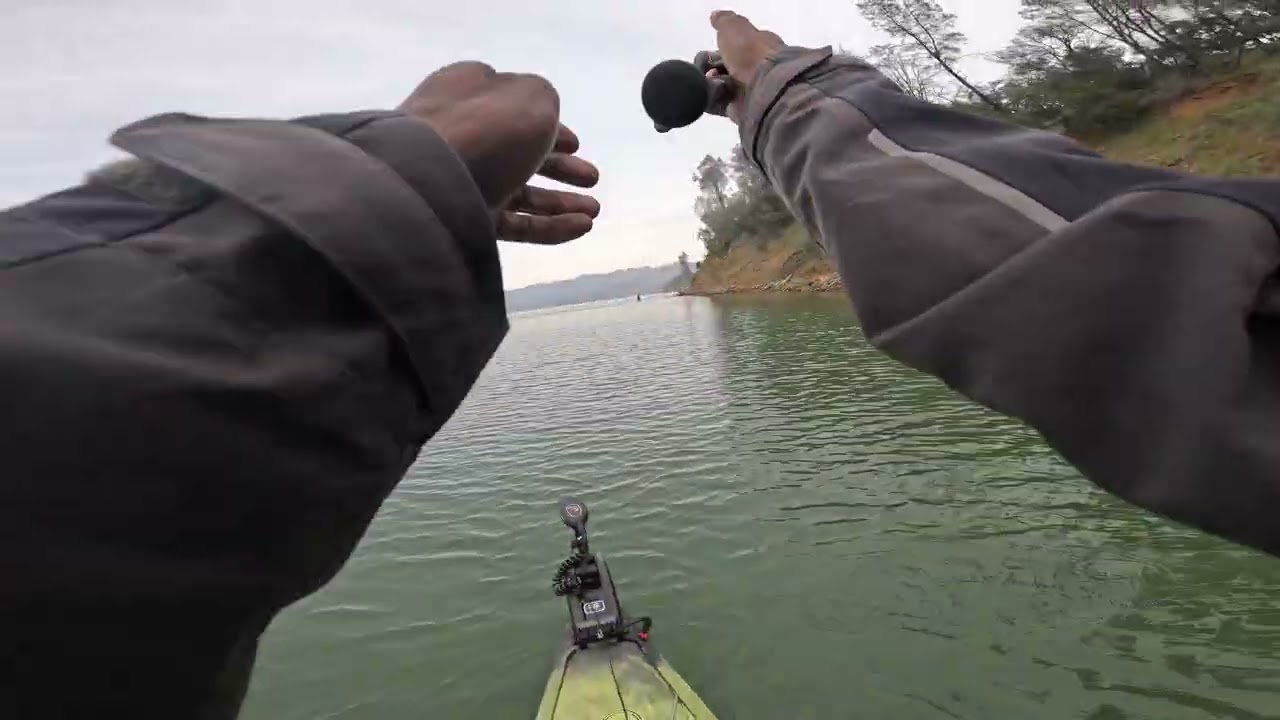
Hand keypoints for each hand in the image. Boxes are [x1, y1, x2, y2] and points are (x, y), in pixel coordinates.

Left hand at [400, 62, 599, 244]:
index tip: (577, 143)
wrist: (428, 184)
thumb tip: (542, 122)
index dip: (548, 124)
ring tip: (594, 210)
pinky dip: (548, 226)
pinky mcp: (463, 220)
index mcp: (469, 92)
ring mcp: (461, 179)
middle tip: (591, 179)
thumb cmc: (484, 128)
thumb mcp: (532, 99)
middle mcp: (462, 133)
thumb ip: (545, 103)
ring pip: (518, 191)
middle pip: (518, 152)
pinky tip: (582, 227)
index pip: (512, 105)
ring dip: (559, 201)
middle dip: (560, 168)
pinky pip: (513, 224)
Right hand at [709, 11, 784, 123]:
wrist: (766, 88)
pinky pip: (719, 104)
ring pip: (720, 85)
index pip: (736, 45)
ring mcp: (749, 90)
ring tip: (708, 81)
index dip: (721, 47)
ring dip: (710, 82)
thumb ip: (724, 21)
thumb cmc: (751, 53)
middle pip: (725, 66)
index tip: (712, 50)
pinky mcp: (742, 111)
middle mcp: (755, 68)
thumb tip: (716, 16)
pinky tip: (708, 93)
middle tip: (705, 68)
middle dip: (711, 66)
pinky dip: (711, 99)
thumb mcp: (735, 28)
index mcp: (758, 46)